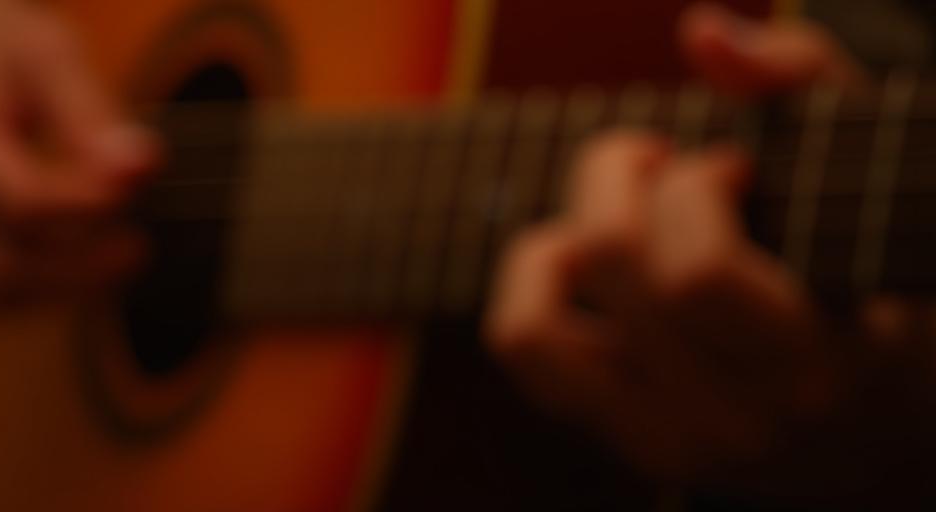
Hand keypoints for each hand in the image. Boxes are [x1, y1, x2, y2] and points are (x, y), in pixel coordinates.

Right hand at [0, 0, 155, 297]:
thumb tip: (138, 171)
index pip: (22, 206)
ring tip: (121, 254)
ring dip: (70, 286)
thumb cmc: (2, 50)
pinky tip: (89, 258)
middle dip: (83, 267)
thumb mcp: (51, 57)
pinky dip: (49, 286)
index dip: (87, 212)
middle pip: (6, 266)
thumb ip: (92, 116)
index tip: (134, 192)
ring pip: (0, 293)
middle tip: (139, 244)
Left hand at [486, 2, 925, 492]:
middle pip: (608, 261)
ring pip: (534, 320)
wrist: (874, 422)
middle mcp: (733, 417)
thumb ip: (804, 80)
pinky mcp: (620, 438)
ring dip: (557, 240)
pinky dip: (529, 283)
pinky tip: (581, 263)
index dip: (691, 188)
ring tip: (612, 223)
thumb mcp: (859, 173)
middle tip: (658, 163)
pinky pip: (521, 345)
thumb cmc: (864, 272)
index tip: (729, 167)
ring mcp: (669, 439)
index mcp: (808, 358)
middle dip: (619, 174)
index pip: (694, 272)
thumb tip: (702, 33)